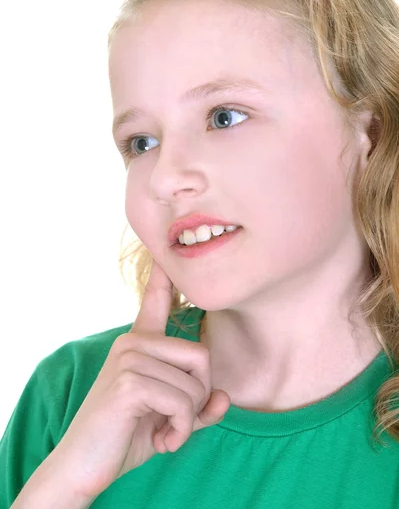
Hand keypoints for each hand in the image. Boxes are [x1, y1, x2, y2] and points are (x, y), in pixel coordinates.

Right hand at [50, 257, 230, 500]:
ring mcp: (129, 358)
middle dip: (199, 398)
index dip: (164, 276)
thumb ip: (199, 407)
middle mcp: (133, 342)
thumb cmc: (125, 438)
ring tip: (162, 434)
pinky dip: (180, 431)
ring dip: (187, 421)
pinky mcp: (129, 381)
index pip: (156, 301)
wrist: (82, 468)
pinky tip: (161, 443)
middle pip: (202, 357)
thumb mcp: (170, 419)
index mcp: (139, 344)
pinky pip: (183, 403)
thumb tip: (226, 398)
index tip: (165, 252)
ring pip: (195, 385)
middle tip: (174, 422)